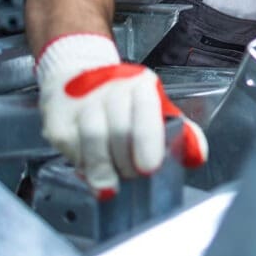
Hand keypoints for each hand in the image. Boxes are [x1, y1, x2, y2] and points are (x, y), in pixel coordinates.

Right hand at [36, 33, 207, 199]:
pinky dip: (83, 166)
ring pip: (93, 141)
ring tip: (112, 182)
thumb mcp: (156, 108)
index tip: (150, 166)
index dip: (148, 142)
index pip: (146, 112)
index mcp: (140, 85)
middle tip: (133, 175)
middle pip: (119, 131)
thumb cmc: (124, 99)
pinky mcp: (58, 121)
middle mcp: (110, 89)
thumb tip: (197, 156)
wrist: (78, 73)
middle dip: (128, 162)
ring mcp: (82, 103)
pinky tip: (92, 167)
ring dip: (104, 169)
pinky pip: (72, 150)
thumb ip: (181, 132)